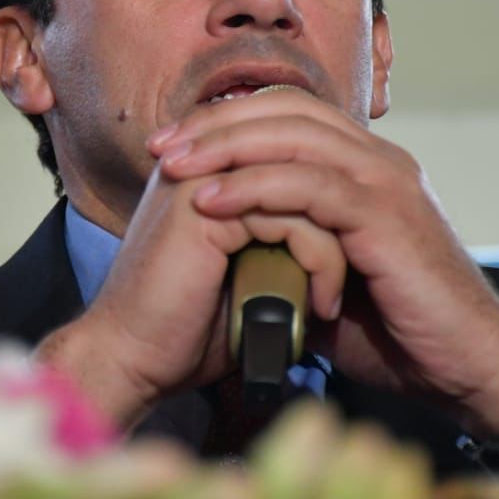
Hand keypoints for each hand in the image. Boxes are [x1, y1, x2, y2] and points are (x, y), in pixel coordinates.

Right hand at [34, 140, 348, 429]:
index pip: (293, 141)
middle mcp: (206, 157)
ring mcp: (203, 176)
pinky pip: (293, 218)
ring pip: (309, 186)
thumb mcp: (251, 268)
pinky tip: (319, 306)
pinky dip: (321, 263)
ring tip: (333, 299)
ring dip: (336, 249)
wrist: (135, 357)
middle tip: (363, 267)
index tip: (353, 250)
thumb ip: (282, 234)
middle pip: (305, 153)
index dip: (330, 190)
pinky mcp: (205, 208)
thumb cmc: (188, 325)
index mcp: (213, 162)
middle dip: (342, 213)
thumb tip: (343, 226)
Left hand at [148, 90, 498, 446]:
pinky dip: (253, 189)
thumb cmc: (400, 330)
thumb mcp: (328, 276)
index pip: (286, 111)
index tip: (171, 144)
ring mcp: (386, 183)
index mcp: (364, 164)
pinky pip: (309, 186)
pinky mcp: (387, 216)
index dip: (225, 119)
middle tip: (159, 146)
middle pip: (283, 109)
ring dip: (224, 148)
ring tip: (174, 168)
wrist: (469, 369)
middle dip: (213, 123)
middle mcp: (378, 160)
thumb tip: (230, 246)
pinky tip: (210, 202)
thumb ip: (288, 244)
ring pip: (293, 137)